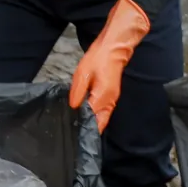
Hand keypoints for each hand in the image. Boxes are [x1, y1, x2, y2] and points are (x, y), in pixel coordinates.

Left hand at [69, 0, 149, 130]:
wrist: (114, 47)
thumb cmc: (99, 58)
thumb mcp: (82, 74)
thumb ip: (77, 93)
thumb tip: (73, 108)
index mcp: (103, 98)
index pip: (93, 122)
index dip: (84, 130)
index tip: (74, 139)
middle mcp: (110, 102)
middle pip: (99, 124)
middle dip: (88, 131)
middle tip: (73, 138)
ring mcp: (112, 100)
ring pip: (101, 119)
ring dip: (91, 124)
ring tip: (76, 130)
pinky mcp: (111, 95)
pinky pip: (102, 111)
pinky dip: (94, 117)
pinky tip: (84, 117)